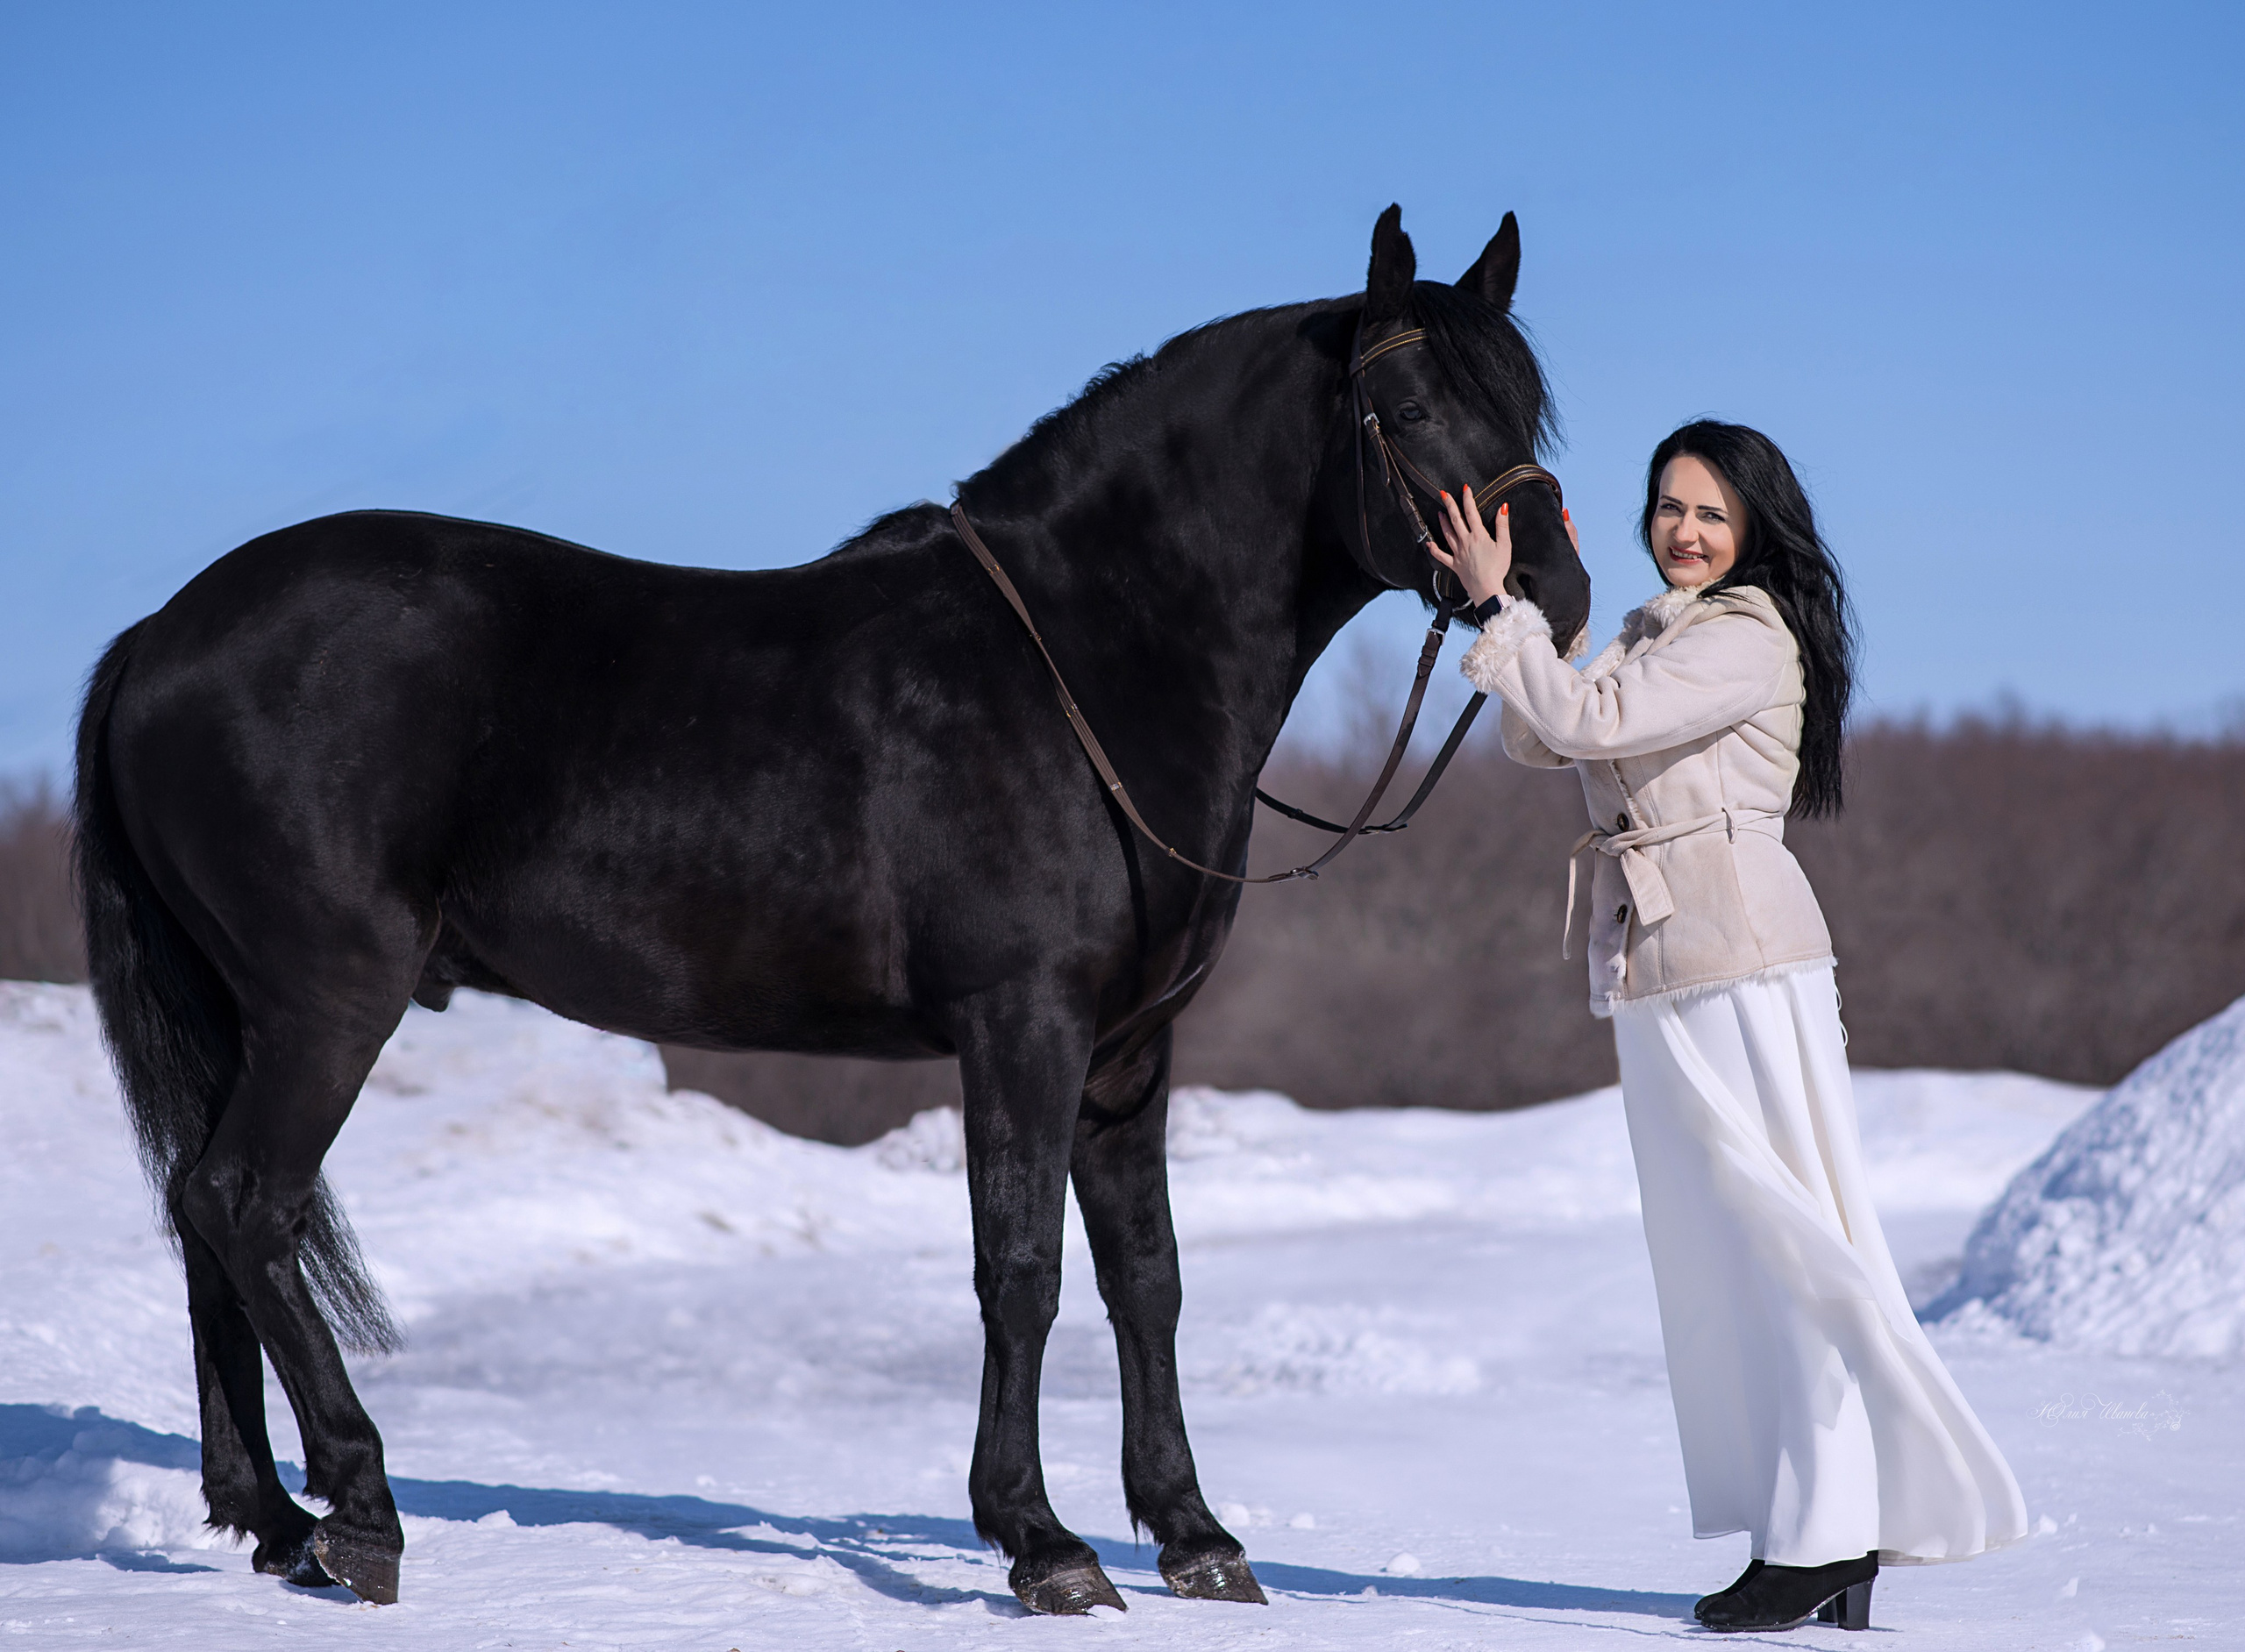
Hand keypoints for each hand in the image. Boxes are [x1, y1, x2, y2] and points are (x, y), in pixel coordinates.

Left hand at [1427, 491, 1581, 607]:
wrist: (1487, 588)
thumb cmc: (1498, 568)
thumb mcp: (1505, 545)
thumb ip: (1503, 525)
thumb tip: (1504, 507)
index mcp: (1478, 536)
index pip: (1471, 512)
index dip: (1468, 499)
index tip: (1465, 488)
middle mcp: (1465, 541)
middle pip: (1455, 519)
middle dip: (1449, 504)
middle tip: (1443, 494)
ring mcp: (1458, 553)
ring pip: (1447, 534)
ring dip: (1443, 522)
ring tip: (1439, 512)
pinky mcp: (1454, 564)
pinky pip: (1441, 556)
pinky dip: (1434, 549)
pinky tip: (1429, 543)